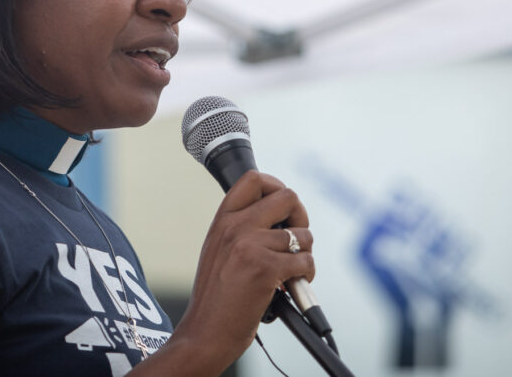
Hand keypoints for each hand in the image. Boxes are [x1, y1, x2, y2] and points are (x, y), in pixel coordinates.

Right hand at [133, 171, 313, 375]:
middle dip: (301, 218)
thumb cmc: (216, 297)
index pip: (254, 179)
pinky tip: (290, 286)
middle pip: (287, 197)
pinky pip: (305, 261)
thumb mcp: (219, 250)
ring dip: (305, 255)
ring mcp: (249, 246)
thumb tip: (283, 217)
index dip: (277, 186)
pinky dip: (306, 275)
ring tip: (290, 272)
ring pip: (303, 235)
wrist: (206, 332)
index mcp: (223, 220)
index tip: (284, 207)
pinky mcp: (265, 269)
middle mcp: (235, 227)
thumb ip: (243, 228)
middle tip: (294, 240)